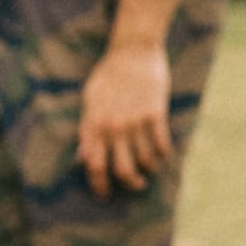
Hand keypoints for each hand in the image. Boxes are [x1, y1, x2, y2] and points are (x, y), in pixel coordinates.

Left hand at [78, 38, 172, 196]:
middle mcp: (113, 125)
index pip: (94, 165)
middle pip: (122, 170)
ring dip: (150, 170)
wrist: (133, 50)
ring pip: (145, 161)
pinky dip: (164, 154)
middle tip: (136, 186)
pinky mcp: (155, 113)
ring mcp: (134, 120)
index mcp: (95, 123)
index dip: (99, 185)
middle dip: (130, 184)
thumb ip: (86, 130)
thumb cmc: (109, 74)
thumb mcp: (90, 100)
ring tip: (152, 169)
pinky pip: (161, 145)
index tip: (105, 194)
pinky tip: (164, 154)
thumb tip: (82, 158)